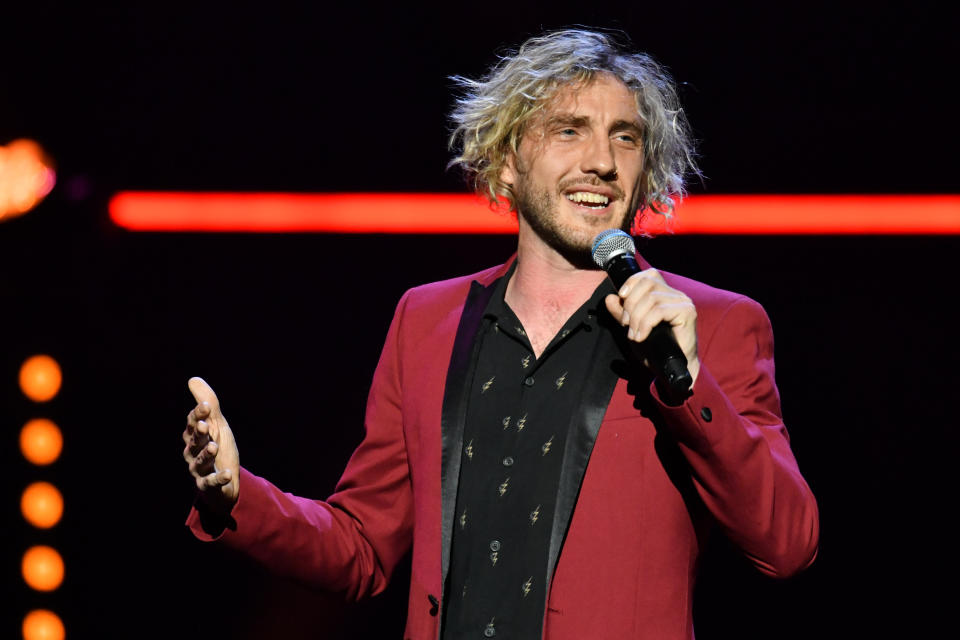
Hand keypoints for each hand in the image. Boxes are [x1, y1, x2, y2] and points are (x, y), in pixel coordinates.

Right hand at [183, 377, 239, 510]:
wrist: (225, 480)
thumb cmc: (218, 448)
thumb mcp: (217, 425)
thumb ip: (208, 404)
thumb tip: (193, 379)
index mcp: (194, 436)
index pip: (193, 423)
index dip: (199, 414)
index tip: (207, 405)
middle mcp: (193, 453)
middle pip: (194, 442)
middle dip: (199, 433)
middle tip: (205, 426)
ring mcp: (200, 470)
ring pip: (200, 462)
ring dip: (206, 454)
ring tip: (214, 446)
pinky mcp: (208, 486)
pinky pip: (211, 483)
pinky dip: (218, 478)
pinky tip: (227, 473)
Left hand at [604, 269, 699, 385]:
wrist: (671, 369)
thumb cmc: (655, 349)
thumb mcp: (633, 328)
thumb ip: (621, 313)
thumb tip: (610, 298)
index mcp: (665, 294)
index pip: (648, 275)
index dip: (632, 282)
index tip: (621, 297)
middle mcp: (676, 295)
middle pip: (647, 283)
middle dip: (630, 303)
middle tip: (626, 324)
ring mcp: (683, 302)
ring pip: (651, 298)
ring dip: (636, 317)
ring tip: (634, 335)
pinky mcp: (687, 313)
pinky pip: (659, 311)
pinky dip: (645, 324)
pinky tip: (642, 336)